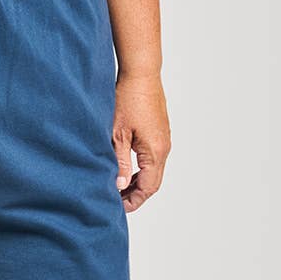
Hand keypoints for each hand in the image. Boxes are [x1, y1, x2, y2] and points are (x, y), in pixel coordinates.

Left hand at [113, 73, 169, 210]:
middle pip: (153, 182)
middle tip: (117, 201)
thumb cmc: (127, 99)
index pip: (148, 187)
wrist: (141, 72)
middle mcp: (164, 147)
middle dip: (136, 194)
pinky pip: (153, 157)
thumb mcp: (117, 134)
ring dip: (138, 181)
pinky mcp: (160, 131)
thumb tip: (119, 186)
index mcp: (155, 151)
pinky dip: (141, 168)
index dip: (133, 200)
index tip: (118, 207)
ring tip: (119, 187)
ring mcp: (164, 138)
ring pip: (154, 170)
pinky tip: (126, 168)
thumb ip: (119, 162)